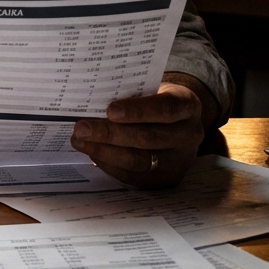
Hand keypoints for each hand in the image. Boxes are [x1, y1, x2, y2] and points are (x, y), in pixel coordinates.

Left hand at [70, 82, 205, 188]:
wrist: (178, 123)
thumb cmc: (157, 100)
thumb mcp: (153, 89)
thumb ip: (131, 93)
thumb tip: (92, 97)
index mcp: (188, 105)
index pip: (166, 108)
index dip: (139, 110)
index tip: (110, 110)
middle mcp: (189, 135)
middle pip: (148, 138)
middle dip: (110, 134)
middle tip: (82, 128)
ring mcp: (180, 161)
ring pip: (139, 160)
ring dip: (104, 151)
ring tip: (80, 141)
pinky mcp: (166, 179)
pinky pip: (134, 176)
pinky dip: (110, 165)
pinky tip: (93, 153)